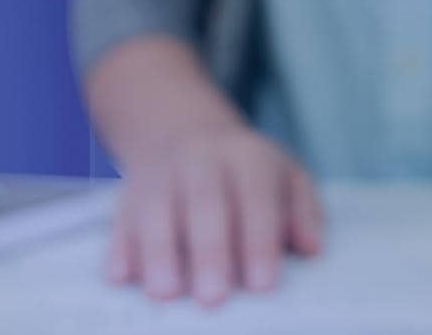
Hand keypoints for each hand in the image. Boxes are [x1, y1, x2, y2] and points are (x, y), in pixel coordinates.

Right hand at [107, 121, 323, 305]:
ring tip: (167, 293)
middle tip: (213, 299)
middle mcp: (200, 161)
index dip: (259, 241)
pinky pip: (120, 222)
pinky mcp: (126, 197)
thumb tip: (312, 248)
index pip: (256, 197)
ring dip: (159, 253)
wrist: (183, 133)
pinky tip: (123, 276)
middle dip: (209, 252)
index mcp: (247, 157)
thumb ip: (302, 211)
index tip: (262, 285)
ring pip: (155, 211)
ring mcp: (159, 177)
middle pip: (204, 204)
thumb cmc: (246, 173)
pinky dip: (120, 249)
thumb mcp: (286, 176)